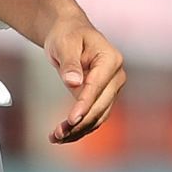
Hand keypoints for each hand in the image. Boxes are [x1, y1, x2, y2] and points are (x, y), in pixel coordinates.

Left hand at [43, 18, 125, 143]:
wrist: (70, 33)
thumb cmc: (67, 35)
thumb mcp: (65, 44)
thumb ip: (70, 62)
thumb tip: (74, 82)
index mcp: (111, 59)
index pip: (97, 87)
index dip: (84, 104)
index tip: (71, 120)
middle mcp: (116, 76)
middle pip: (101, 106)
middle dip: (80, 122)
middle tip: (57, 135)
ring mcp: (111, 88)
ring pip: (98, 116)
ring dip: (79, 130)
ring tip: (55, 138)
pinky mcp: (102, 98)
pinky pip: (94, 117)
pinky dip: (79, 128)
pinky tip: (62, 135)